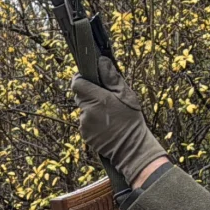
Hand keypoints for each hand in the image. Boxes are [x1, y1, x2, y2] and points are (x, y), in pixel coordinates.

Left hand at [71, 59, 169, 184]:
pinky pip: (85, 122)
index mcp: (97, 99)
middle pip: (79, 96)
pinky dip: (92, 121)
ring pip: (83, 109)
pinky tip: (106, 125)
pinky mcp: (84, 134)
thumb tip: (101, 61)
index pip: (77, 83)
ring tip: (109, 115)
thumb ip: (111, 78)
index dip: (81, 79)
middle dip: (89, 94)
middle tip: (106, 99)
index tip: (89, 79)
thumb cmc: (131, 120)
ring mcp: (84, 124)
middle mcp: (87, 111)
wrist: (131, 148)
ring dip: (92, 109)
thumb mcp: (126, 96)